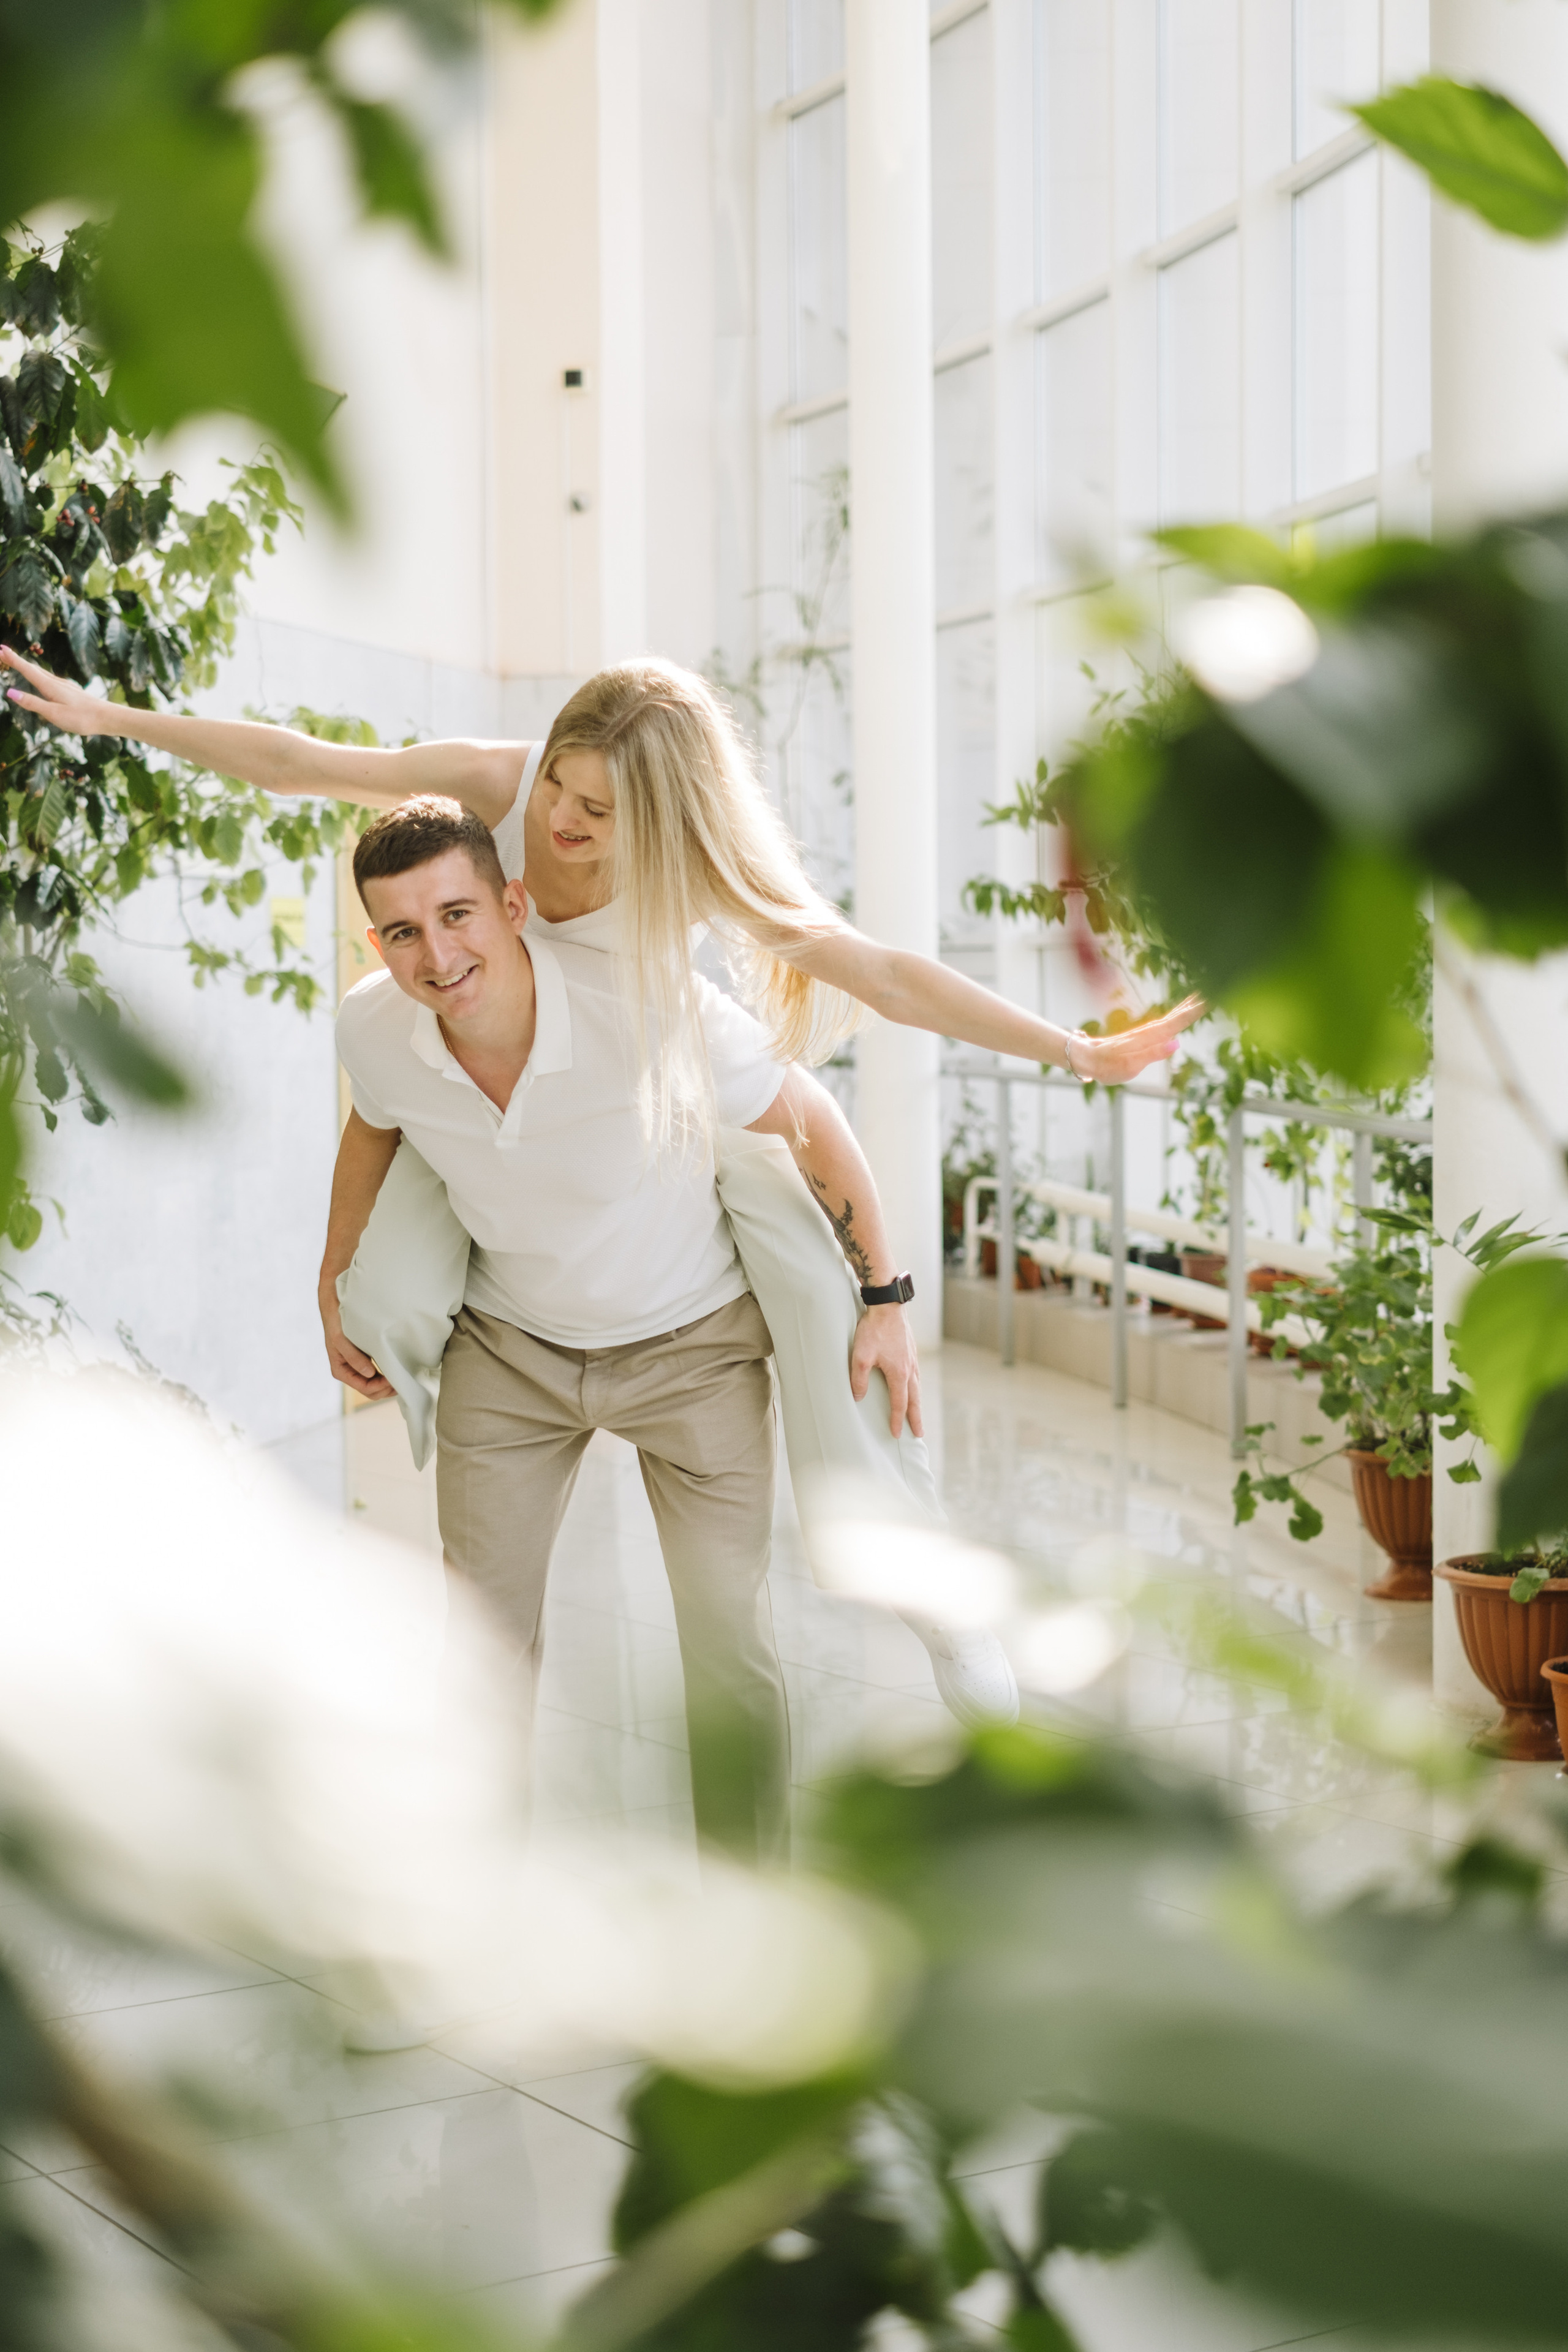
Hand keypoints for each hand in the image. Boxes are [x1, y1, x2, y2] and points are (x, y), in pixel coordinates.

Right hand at [0, 645, 120, 736]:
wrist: (107, 718)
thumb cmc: (81, 718)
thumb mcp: (53, 714)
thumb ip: (32, 703)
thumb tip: (10, 693)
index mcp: (50, 686)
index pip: (27, 670)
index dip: (13, 660)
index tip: (1, 649)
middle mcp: (56, 682)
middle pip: (32, 668)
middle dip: (16, 660)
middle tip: (2, 652)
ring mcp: (64, 686)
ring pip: (41, 673)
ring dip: (27, 666)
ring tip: (16, 662)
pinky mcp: (69, 691)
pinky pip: (49, 679)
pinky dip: (38, 674)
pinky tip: (41, 678)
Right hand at [319, 1283, 394, 1399]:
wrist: (335, 1306)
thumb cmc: (336, 1323)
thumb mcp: (341, 1340)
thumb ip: (354, 1358)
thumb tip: (369, 1374)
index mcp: (341, 1371)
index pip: (365, 1388)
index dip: (380, 1387)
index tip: (394, 1380)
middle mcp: (350, 1372)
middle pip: (371, 1391)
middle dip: (386, 1390)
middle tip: (403, 1382)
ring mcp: (357, 1367)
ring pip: (375, 1386)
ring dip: (388, 1385)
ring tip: (403, 1379)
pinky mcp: (365, 1360)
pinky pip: (377, 1376)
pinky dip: (387, 1377)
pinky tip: (397, 1371)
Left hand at [850, 1303, 922, 1440]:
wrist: (888, 1305)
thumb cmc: (874, 1330)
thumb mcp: (860, 1357)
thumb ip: (858, 1380)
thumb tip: (858, 1398)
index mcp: (899, 1374)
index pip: (899, 1404)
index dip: (897, 1420)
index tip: (896, 1434)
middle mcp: (910, 1369)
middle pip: (914, 1400)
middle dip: (916, 1418)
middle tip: (919, 1433)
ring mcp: (912, 1359)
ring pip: (917, 1387)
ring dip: (917, 1403)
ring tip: (916, 1414)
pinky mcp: (911, 1351)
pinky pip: (916, 1375)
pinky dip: (915, 1387)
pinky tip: (912, 1386)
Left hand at [1076, 993, 1205, 1084]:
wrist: (1088, 1058)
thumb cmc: (1108, 1065)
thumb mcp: (1131, 1065)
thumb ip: (1153, 1053)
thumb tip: (1176, 1043)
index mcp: (1149, 1037)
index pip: (1177, 1023)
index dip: (1193, 1012)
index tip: (1209, 999)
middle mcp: (1150, 1032)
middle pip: (1177, 1016)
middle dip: (1194, 1006)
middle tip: (1212, 992)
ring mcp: (1147, 1033)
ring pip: (1172, 1017)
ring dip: (1187, 1007)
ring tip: (1202, 997)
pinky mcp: (1143, 1037)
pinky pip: (1165, 1023)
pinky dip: (1176, 1016)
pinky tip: (1179, 1016)